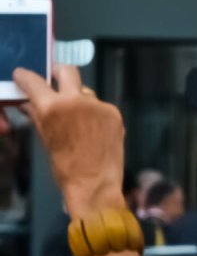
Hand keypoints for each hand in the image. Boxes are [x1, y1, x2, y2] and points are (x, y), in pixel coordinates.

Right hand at [15, 66, 123, 216]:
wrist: (95, 184)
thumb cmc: (64, 166)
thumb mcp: (45, 138)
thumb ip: (37, 115)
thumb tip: (27, 103)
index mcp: (52, 106)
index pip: (33, 80)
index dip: (25, 76)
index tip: (23, 76)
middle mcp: (76, 100)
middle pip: (67, 70)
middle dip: (58, 73)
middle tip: (54, 80)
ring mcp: (98, 106)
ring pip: (85, 92)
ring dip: (78, 99)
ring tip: (76, 119)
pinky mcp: (114, 114)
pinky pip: (99, 106)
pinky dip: (93, 113)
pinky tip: (92, 130)